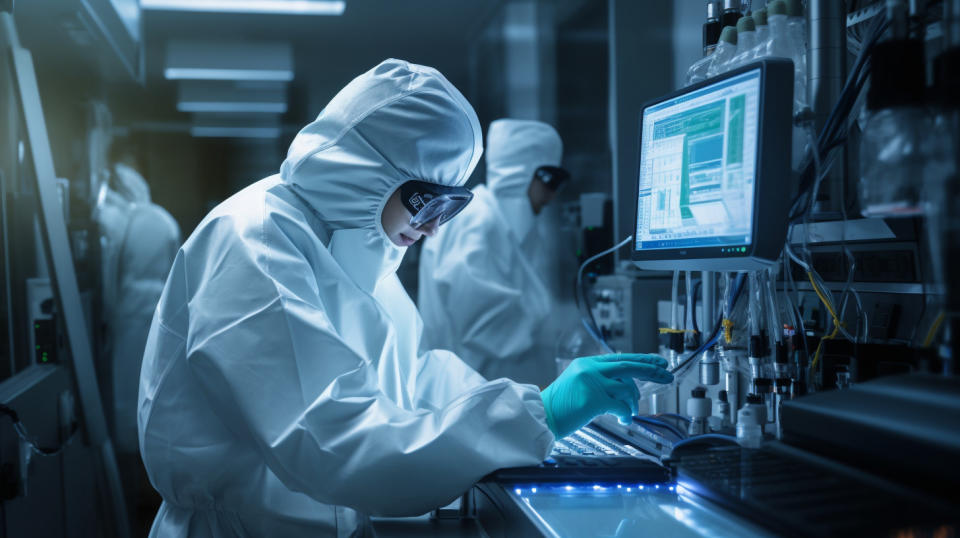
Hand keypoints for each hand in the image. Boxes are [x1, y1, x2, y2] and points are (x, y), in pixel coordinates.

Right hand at [540, 353, 672, 437]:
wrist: (542, 416)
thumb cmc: (560, 406)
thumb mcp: (579, 385)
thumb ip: (599, 381)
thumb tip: (626, 387)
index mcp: (586, 363)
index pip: (620, 358)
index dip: (642, 360)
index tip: (658, 362)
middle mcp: (590, 368)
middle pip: (628, 366)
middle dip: (651, 371)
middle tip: (667, 376)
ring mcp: (591, 382)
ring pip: (626, 389)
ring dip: (633, 403)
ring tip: (629, 413)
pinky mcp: (594, 398)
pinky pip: (621, 406)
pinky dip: (626, 414)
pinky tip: (624, 420)